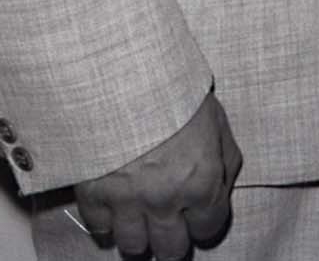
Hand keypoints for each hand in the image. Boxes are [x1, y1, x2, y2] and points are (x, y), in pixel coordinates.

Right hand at [70, 92, 239, 257]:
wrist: (125, 75)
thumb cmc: (176, 91)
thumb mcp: (216, 119)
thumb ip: (224, 160)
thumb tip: (221, 189)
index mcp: (202, 182)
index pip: (209, 229)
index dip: (205, 222)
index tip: (198, 215)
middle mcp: (166, 201)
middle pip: (171, 249)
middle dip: (173, 240)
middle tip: (169, 227)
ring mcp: (127, 203)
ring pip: (134, 247)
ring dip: (140, 236)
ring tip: (142, 219)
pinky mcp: (93, 197)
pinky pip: (100, 230)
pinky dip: (107, 223)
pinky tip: (114, 207)